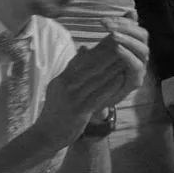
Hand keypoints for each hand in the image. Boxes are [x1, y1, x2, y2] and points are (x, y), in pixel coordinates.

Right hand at [38, 15, 149, 144]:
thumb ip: (73, 68)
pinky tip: (122, 78)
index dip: (99, 47)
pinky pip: (99, 94)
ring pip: (97, 78)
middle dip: (109, 52)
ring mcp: (73, 97)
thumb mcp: (60, 85)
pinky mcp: (80, 110)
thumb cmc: (56, 110)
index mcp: (63, 77)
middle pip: (91, 64)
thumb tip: (84, 48)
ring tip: (127, 57)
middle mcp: (67, 84)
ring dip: (113, 66)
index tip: (113, 38)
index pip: (83, 58)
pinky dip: (111, 85)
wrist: (46, 134)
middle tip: (124, 41)